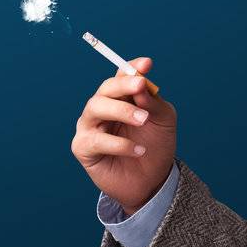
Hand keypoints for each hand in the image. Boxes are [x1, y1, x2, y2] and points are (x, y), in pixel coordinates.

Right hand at [71, 56, 177, 215]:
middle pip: (105, 89)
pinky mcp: (83, 147)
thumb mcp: (163, 120)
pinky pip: (96, 139)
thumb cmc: (155, 146)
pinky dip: (119, 144)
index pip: (121, 75)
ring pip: (95, 107)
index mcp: (121, 97)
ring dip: (121, 110)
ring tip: (143, 120)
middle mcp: (102, 107)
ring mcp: (90, 126)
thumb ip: (153, 102)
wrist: (152, 181)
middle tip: (141, 86)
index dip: (132, 68)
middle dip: (123, 85)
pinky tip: (138, 150)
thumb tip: (142, 86)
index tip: (147, 64)